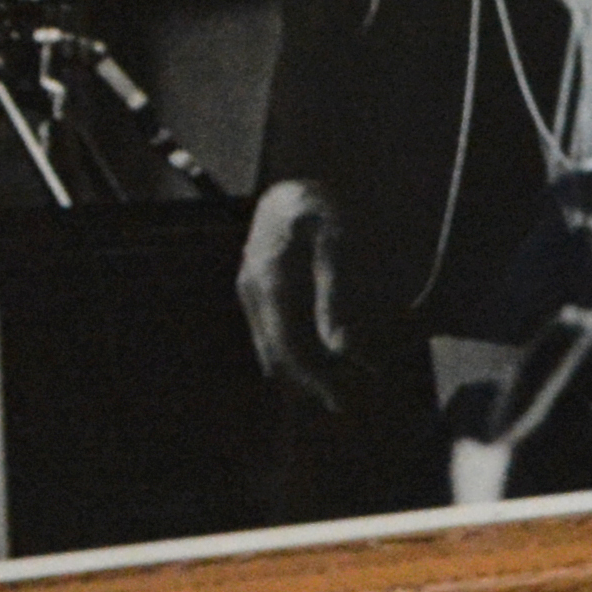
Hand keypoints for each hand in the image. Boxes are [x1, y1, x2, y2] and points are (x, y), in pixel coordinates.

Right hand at [236, 177, 347, 399]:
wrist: (294, 187)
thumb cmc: (322, 209)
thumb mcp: (339, 242)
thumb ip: (337, 294)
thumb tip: (340, 346)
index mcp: (272, 279)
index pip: (289, 346)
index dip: (315, 377)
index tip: (340, 398)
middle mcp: (252, 288)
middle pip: (276, 352)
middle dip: (308, 382)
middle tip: (342, 404)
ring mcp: (249, 289)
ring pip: (270, 345)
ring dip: (300, 370)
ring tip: (335, 388)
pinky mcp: (255, 289)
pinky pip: (270, 331)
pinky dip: (293, 351)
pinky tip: (320, 362)